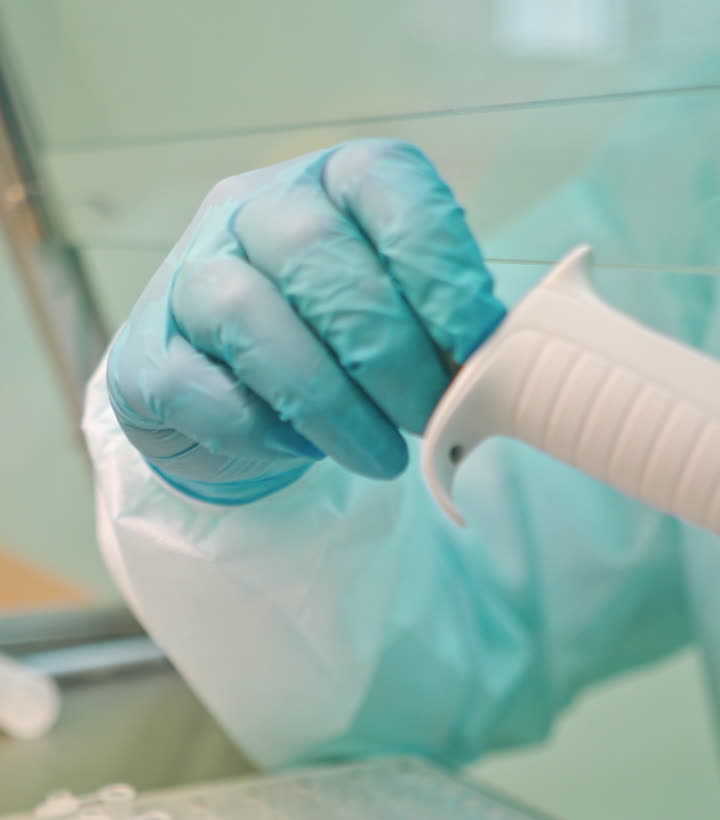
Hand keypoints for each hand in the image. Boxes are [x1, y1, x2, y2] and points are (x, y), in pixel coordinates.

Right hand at [106, 139, 504, 503]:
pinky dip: (259, 426)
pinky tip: (299, 450)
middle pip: (315, 253)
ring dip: (329, 400)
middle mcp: (248, 212)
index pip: (383, 183)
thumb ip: (441, 326)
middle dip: (388, 349)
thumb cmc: (331, 354)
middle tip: (430, 415)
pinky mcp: (146, 357)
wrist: (231, 406)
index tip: (474, 340)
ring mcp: (186, 278)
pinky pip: (197, 385)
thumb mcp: (396, 321)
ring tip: (380, 456)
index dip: (434, 260)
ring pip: (249, 313)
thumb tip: (499, 365)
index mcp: (326, 184)